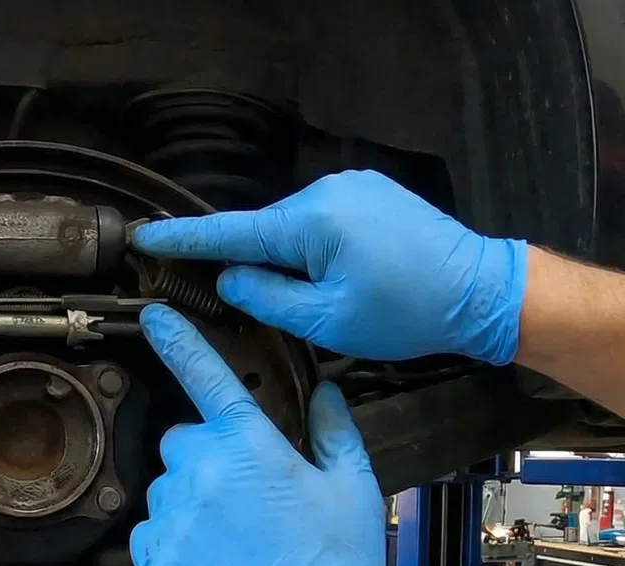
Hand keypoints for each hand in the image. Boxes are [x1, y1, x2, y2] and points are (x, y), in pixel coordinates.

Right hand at [132, 170, 527, 364]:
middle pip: (265, 230)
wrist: (481, 291)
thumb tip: (229, 280)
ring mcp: (352, 186)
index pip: (231, 231)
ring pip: (295, 228)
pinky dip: (314, 248)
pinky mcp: (371, 192)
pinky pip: (322, 220)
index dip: (183, 239)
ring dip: (290, 260)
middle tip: (249, 306)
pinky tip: (336, 278)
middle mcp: (327, 191)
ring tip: (317, 300)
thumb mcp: (327, 320)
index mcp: (312, 221)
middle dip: (253, 263)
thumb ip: (268, 298)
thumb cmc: (406, 312)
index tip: (144, 237)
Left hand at [132, 305, 414, 565]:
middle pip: (184, 441)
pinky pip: (151, 530)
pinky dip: (174, 540)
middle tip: (248, 498)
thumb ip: (334, 432)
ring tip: (236, 542)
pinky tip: (214, 564)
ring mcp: (171, 516)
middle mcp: (201, 472)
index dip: (178, 339)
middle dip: (210, 457)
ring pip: (167, 487)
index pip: (205, 375)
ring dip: (192, 501)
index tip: (153, 317)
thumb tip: (326, 394)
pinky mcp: (152, 558)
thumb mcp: (354, 489)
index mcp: (251, 446)